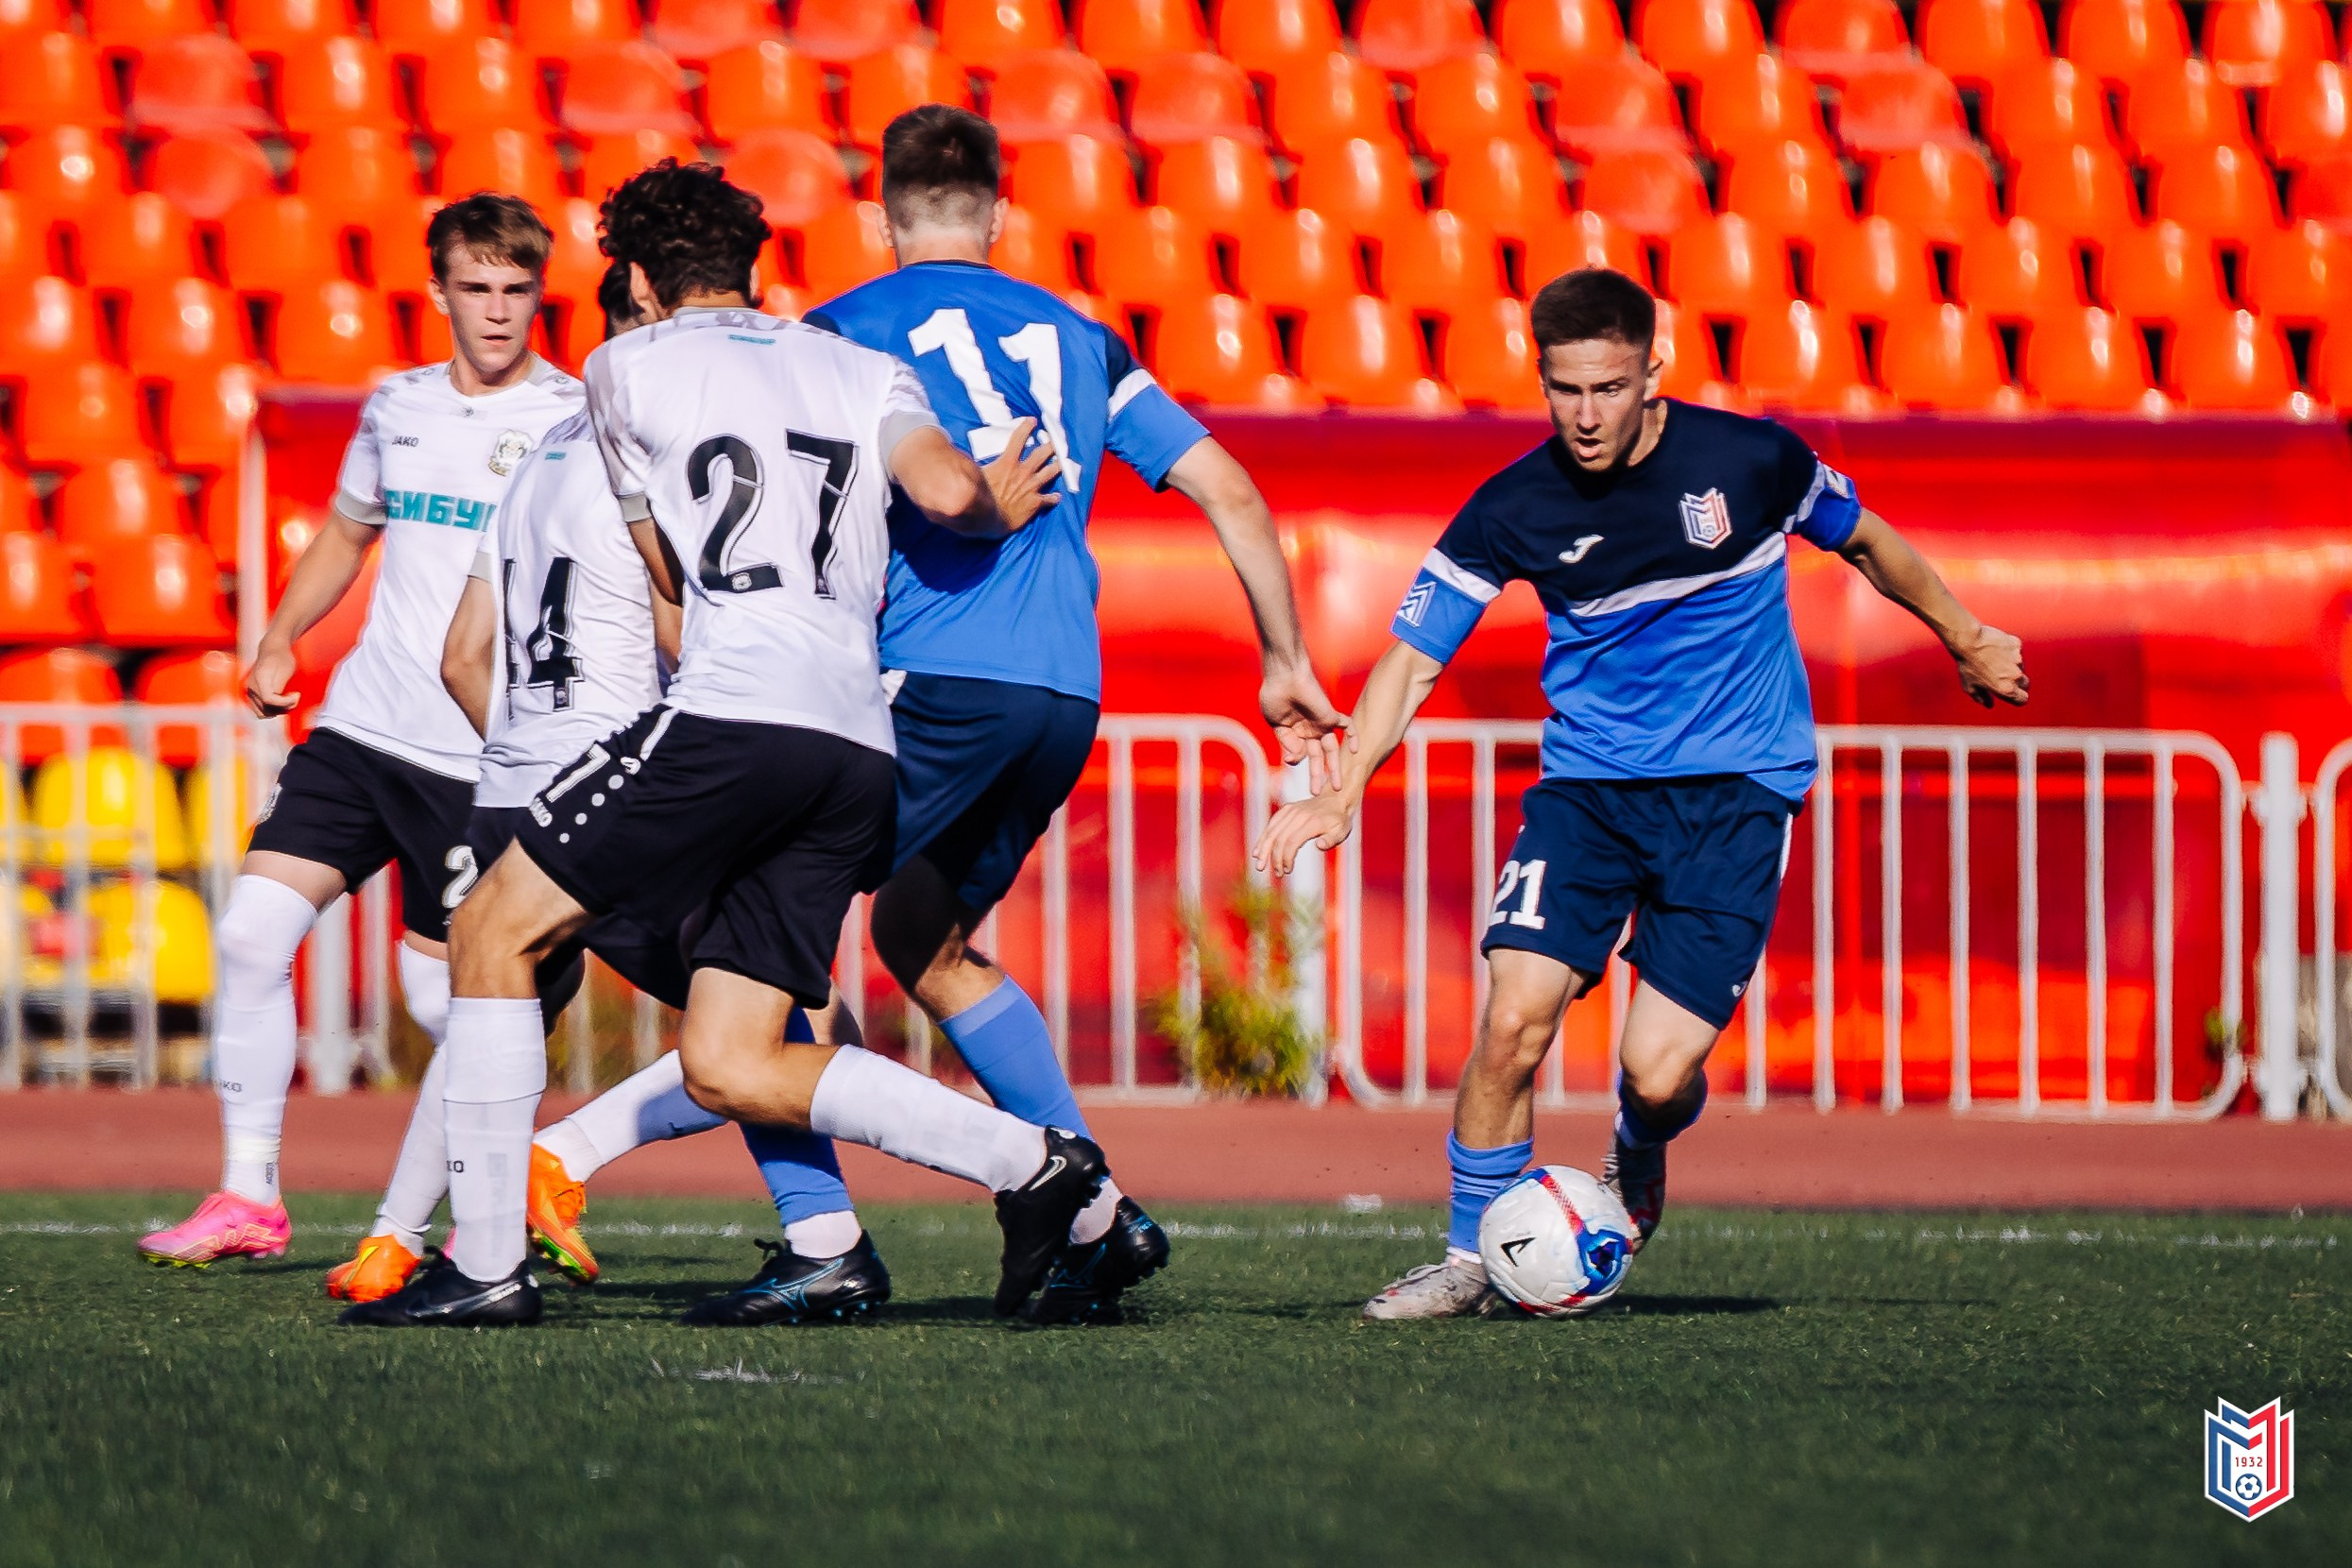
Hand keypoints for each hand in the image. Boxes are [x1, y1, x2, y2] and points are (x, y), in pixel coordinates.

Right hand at [244, 641, 298, 717]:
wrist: (271, 650)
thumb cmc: (281, 658)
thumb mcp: (286, 671)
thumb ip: (279, 688)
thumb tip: (277, 702)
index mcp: (260, 678)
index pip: (269, 700)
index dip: (285, 702)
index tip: (296, 695)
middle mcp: (250, 686)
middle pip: (265, 709)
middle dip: (283, 707)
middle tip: (294, 697)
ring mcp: (249, 691)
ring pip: (262, 712)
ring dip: (277, 710)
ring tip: (288, 699)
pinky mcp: (251, 694)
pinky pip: (260, 709)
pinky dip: (272, 709)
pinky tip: (281, 700)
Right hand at [978, 417, 1060, 532]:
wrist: (989, 518)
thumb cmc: (980, 498)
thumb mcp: (977, 475)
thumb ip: (978, 465)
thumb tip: (964, 457)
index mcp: (1008, 463)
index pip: (1018, 439)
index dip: (1026, 428)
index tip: (1033, 420)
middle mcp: (1023, 472)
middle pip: (1041, 454)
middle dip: (1051, 446)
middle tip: (1057, 442)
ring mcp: (1031, 487)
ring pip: (1050, 472)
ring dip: (1058, 467)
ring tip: (1063, 463)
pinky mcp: (1035, 502)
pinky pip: (1049, 499)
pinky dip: (1054, 498)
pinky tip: (1058, 497)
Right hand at [1253, 791, 1354, 876]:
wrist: (1336, 798)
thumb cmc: (1339, 820)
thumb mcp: (1342, 831)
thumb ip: (1331, 840)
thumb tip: (1319, 845)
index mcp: (1312, 822)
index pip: (1292, 842)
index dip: (1286, 858)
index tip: (1287, 870)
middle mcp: (1298, 815)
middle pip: (1279, 838)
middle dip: (1275, 858)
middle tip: (1277, 873)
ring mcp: (1291, 810)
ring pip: (1272, 831)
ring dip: (1264, 850)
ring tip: (1260, 866)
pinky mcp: (1286, 809)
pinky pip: (1271, 824)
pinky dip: (1263, 838)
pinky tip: (1257, 851)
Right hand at [1259, 663, 1351, 793]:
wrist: (1284, 675)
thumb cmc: (1275, 695)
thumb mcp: (1276, 723)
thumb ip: (1287, 742)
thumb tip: (1296, 760)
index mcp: (1294, 732)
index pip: (1299, 754)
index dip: (1295, 762)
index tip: (1291, 761)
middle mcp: (1309, 730)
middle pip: (1317, 757)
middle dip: (1317, 775)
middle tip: (1318, 794)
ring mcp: (1321, 723)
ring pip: (1331, 750)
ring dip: (1333, 768)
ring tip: (1336, 787)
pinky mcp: (1330, 714)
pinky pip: (1347, 726)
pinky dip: (1353, 737)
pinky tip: (1355, 751)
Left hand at [1950, 623, 2027, 708]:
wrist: (1968, 641)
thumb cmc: (1967, 665)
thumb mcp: (1969, 686)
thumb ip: (1982, 698)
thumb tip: (1989, 704)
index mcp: (2006, 689)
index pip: (2023, 699)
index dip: (2017, 697)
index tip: (2011, 693)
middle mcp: (2015, 676)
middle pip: (2025, 683)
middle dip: (2016, 682)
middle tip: (2000, 675)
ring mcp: (2018, 659)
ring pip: (2020, 665)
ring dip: (2011, 664)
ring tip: (1992, 658)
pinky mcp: (2017, 646)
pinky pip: (2016, 650)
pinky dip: (2008, 650)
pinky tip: (1994, 647)